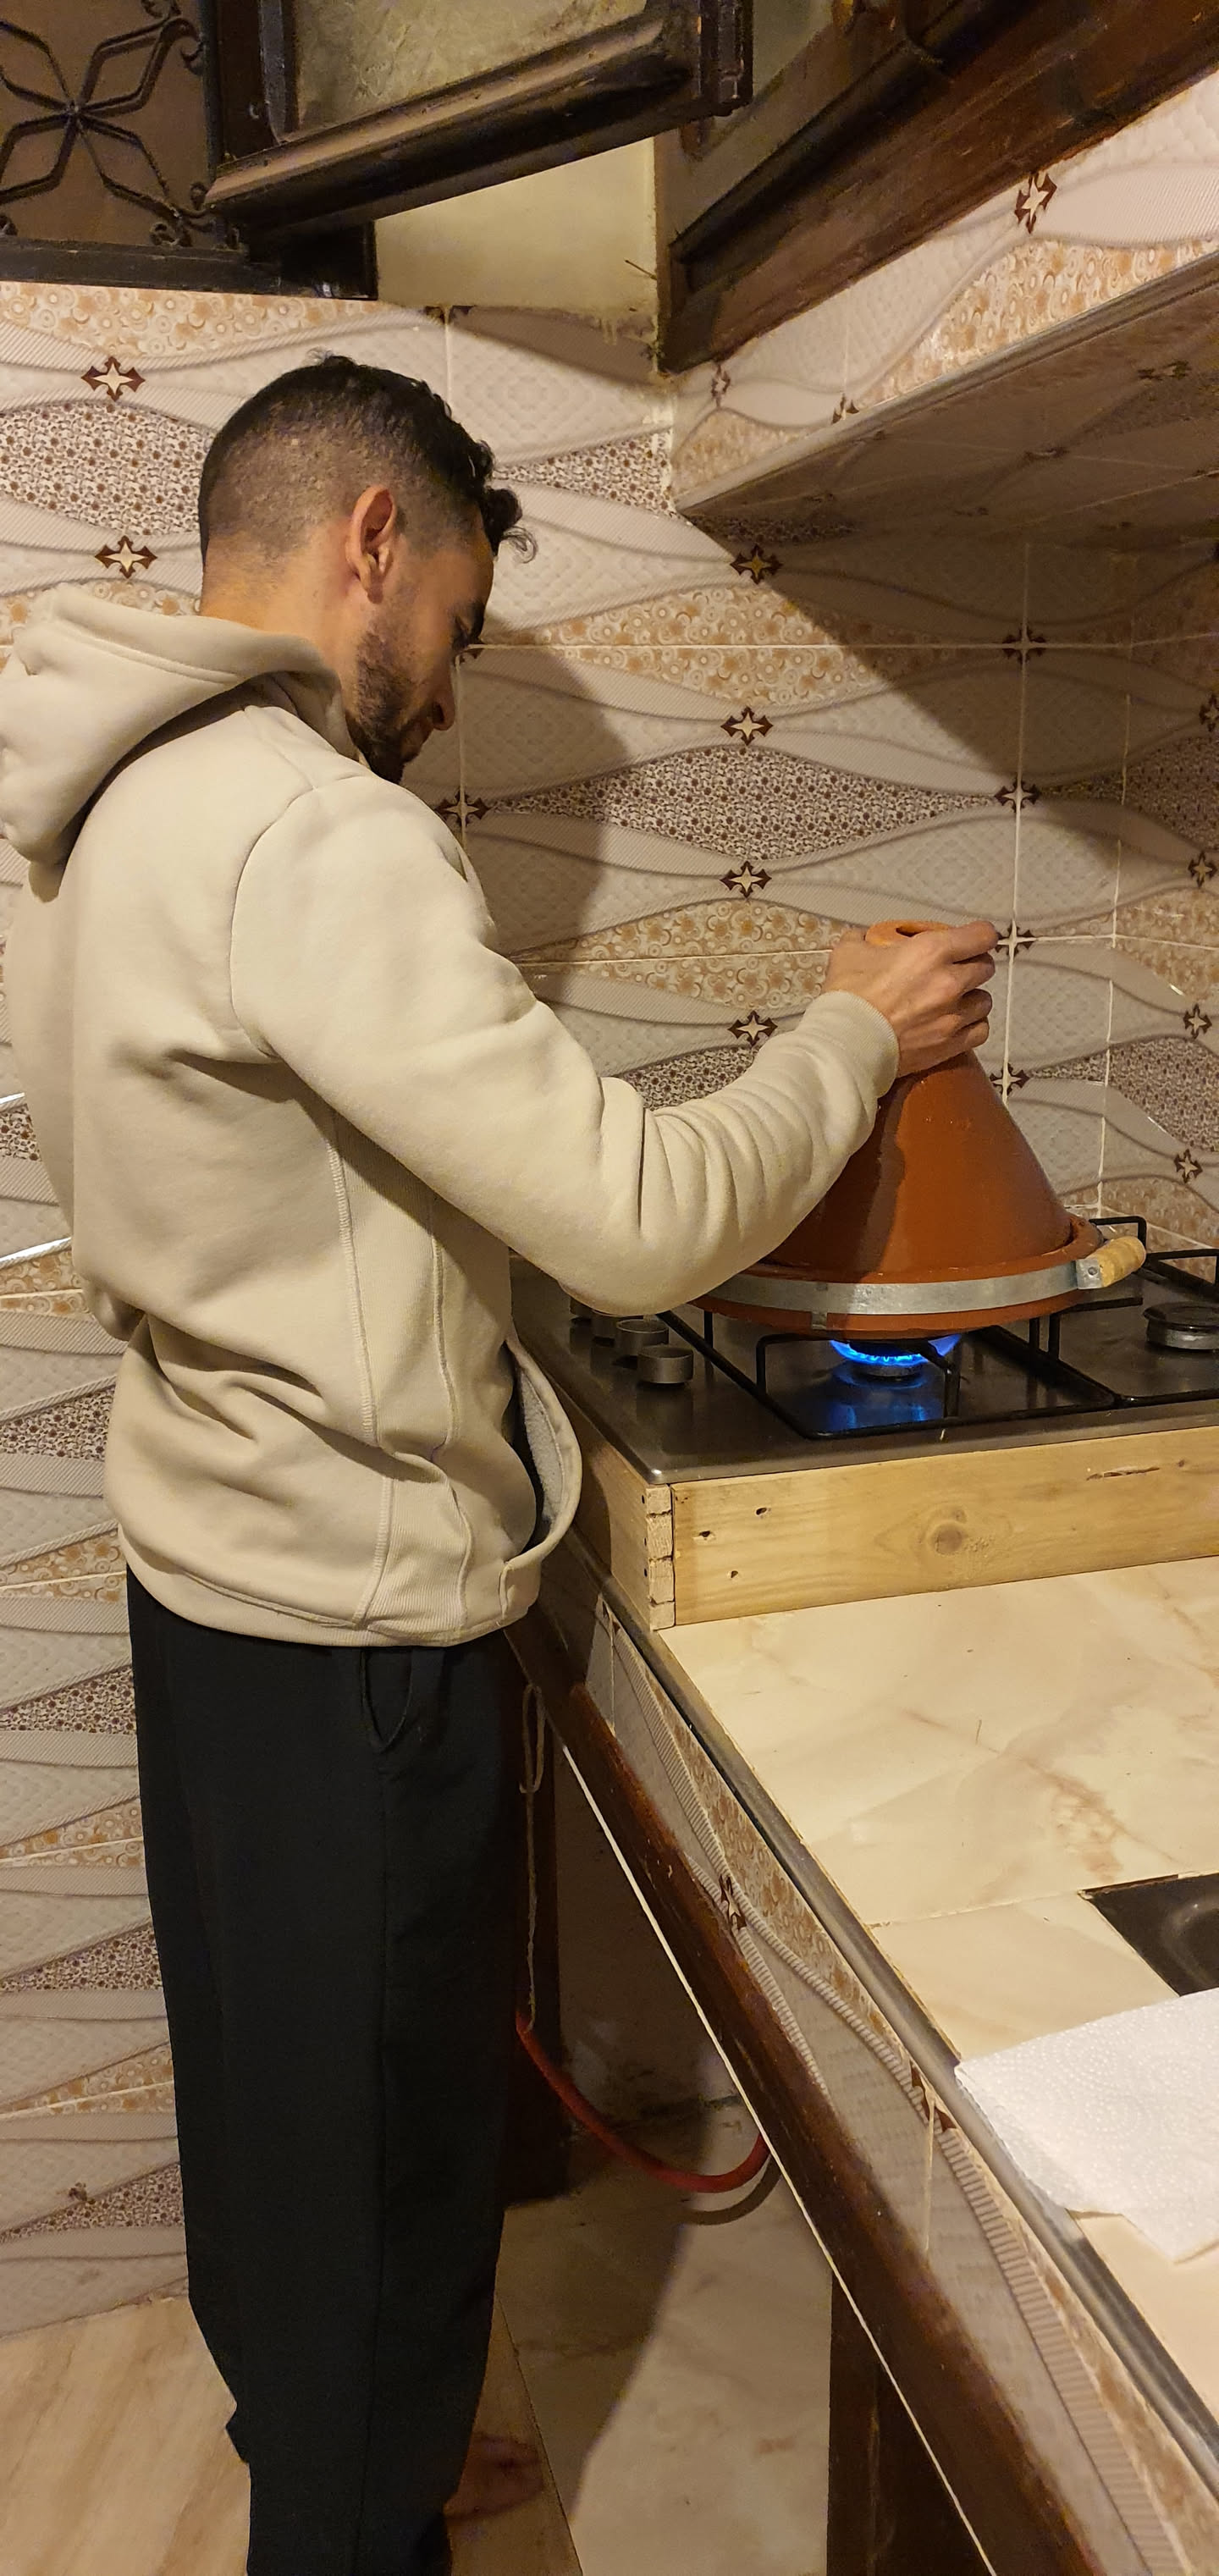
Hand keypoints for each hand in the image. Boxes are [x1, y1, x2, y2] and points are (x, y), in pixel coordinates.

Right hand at [823, 921, 997, 1077]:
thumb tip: (866, 939)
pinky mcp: (952, 1044)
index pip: (982, 935)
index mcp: (931, 951)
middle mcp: (951, 981)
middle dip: (972, 966)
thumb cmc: (847, 996)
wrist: (845, 1046)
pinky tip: (958, 1024)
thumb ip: (865, 940)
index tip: (971, 939)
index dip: (979, 935)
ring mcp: (954, 1016)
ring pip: (985, 1000)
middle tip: (954, 970)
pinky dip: (973, 1025)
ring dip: (972, 998)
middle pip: (985, 967)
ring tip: (955, 1001)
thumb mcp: (849, 953)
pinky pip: (981, 1030)